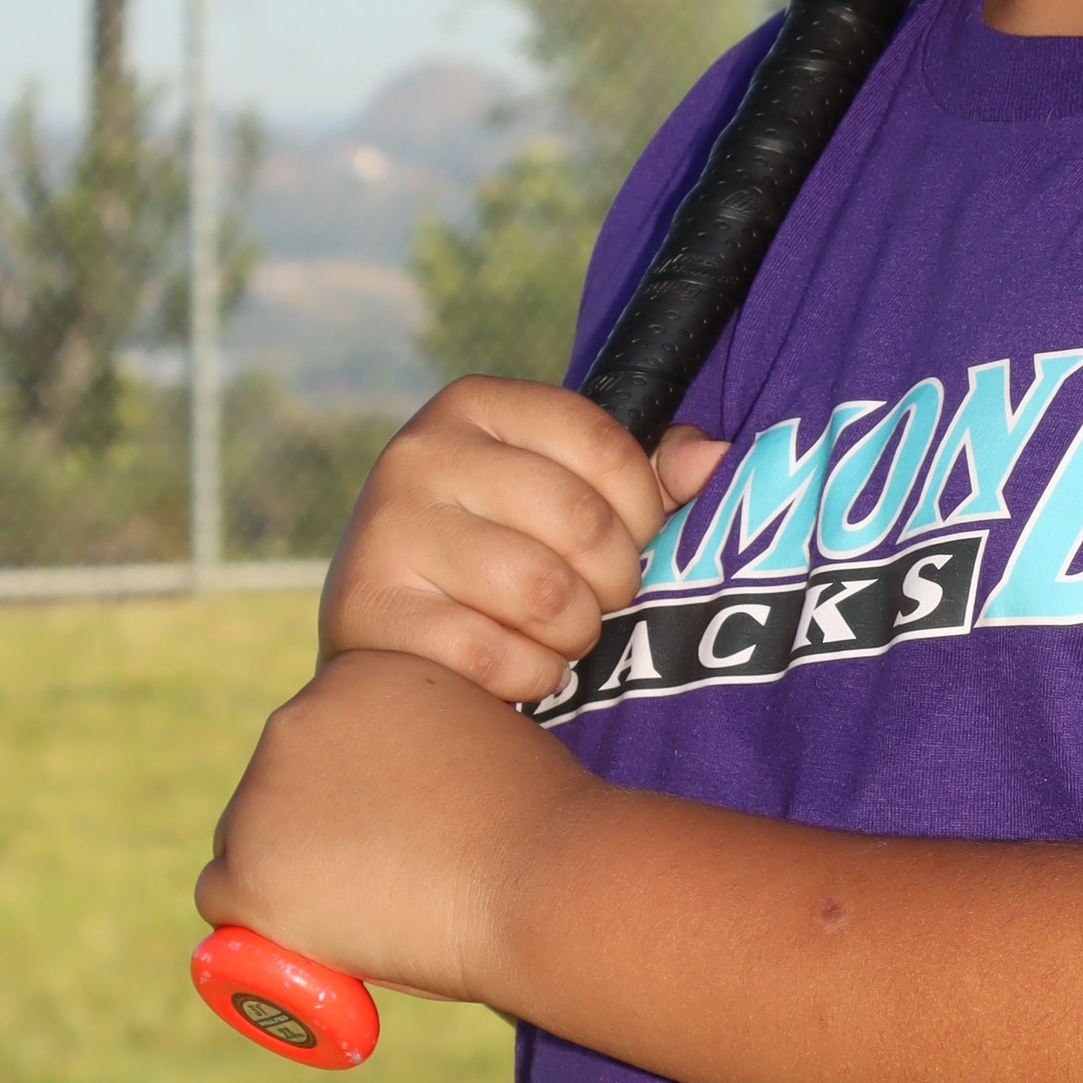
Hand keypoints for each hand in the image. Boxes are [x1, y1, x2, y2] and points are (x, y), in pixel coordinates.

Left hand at [194, 647, 593, 1006]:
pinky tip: (330, 936)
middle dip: (312, 832)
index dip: (352, 793)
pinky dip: (267, 926)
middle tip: (379, 880)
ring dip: (289, 877)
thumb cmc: (538, 825)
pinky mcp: (248, 869)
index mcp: (358, 674)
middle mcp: (297, 716)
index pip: (322, 737)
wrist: (547, 876)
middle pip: (275, 787)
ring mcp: (263, 793)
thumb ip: (415, 751)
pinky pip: (227, 903)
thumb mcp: (475, 744)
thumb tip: (390, 801)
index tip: (391, 829)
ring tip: (370, 910)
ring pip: (247, 844)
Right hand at [319, 381, 726, 704]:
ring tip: (560, 633)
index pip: (604, 445)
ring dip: (574, 633)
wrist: (382, 622)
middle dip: (614, 580)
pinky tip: (520, 668)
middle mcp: (423, 453)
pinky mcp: (369, 609)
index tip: (631, 540)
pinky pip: (493, 656)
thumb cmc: (495, 547)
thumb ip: (643, 475)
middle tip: (599, 601)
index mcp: (476, 405)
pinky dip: (529, 677)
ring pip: (541, 592)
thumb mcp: (562, 490)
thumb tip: (713, 459)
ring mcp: (388, 529)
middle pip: (580, 521)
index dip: (643, 509)